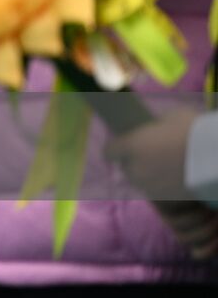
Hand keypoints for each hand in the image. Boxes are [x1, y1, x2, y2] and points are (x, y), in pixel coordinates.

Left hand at [105, 109, 217, 258]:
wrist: (217, 158)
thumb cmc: (193, 131)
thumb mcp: (171, 118)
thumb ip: (156, 127)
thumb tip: (156, 129)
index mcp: (131, 145)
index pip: (110, 151)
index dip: (115, 149)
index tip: (120, 146)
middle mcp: (136, 168)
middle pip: (127, 168)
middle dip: (135, 163)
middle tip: (150, 156)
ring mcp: (151, 186)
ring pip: (142, 182)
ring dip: (149, 175)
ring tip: (165, 168)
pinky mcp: (168, 200)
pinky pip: (159, 192)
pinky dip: (164, 186)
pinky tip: (175, 178)